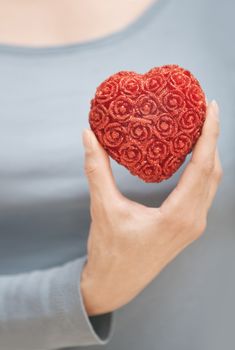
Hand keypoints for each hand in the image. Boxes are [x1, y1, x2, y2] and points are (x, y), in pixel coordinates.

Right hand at [80, 100, 222, 315]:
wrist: (114, 285)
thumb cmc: (109, 252)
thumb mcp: (103, 208)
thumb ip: (97, 169)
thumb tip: (88, 136)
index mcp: (177, 216)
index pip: (202, 166)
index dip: (209, 133)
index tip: (211, 105)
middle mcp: (193, 221)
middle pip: (213, 171)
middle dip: (212, 138)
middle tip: (204, 110)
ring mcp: (193, 226)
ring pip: (211, 182)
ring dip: (209, 154)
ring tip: (199, 129)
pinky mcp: (187, 227)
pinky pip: (203, 192)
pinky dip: (202, 170)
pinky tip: (191, 158)